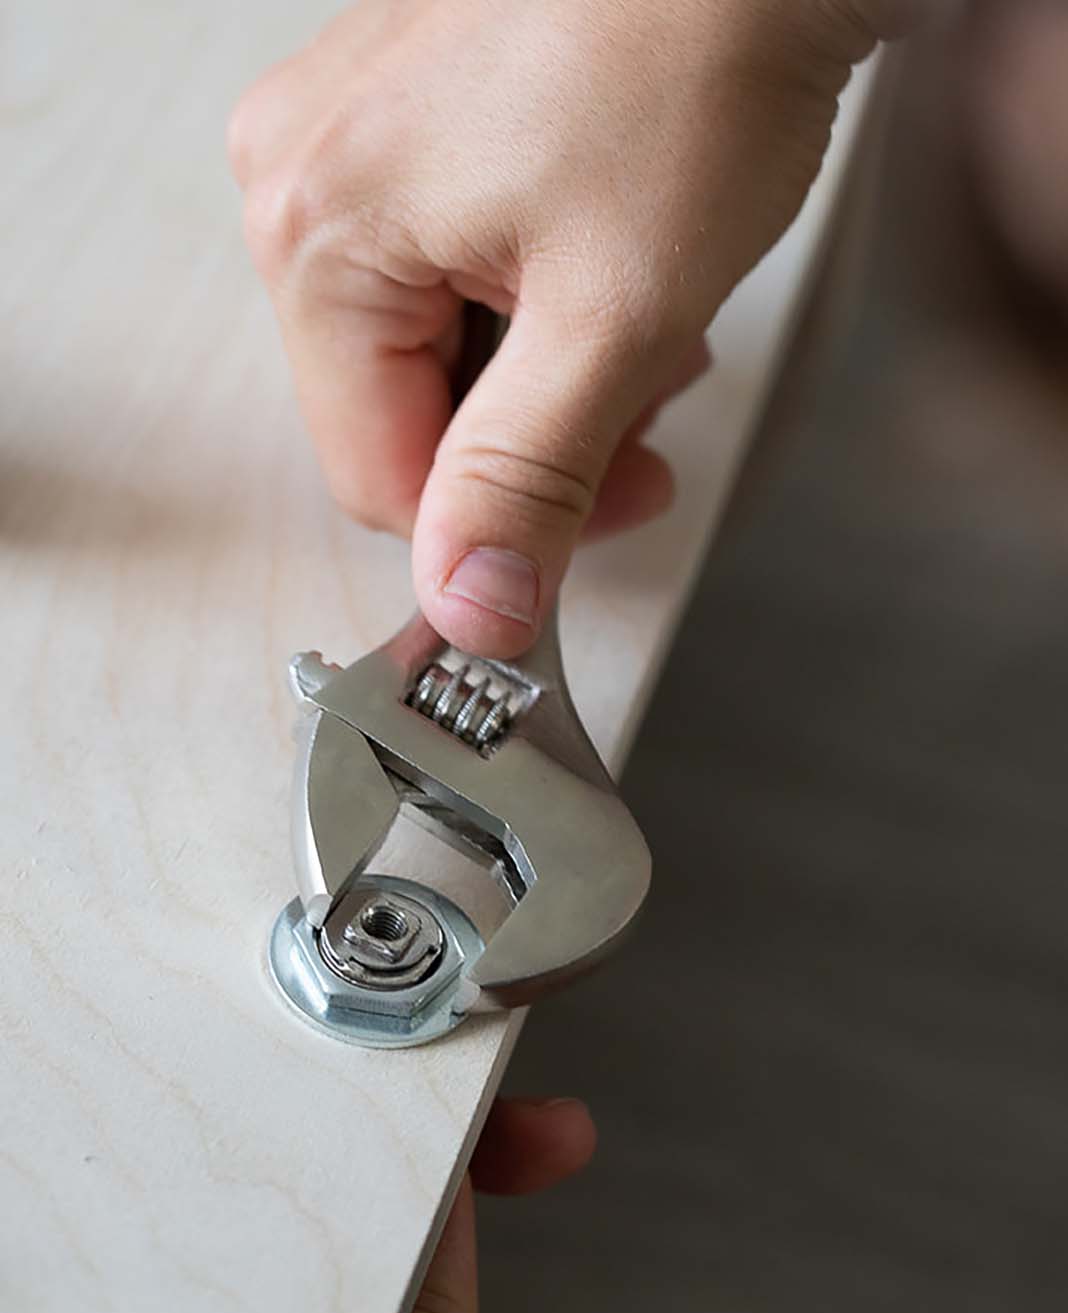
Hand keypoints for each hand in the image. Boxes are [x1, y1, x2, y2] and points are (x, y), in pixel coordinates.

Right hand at [230, 0, 924, 656]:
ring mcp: (348, 140)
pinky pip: (449, 272)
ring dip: (548, 368)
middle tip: (648, 381)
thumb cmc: (692, 59)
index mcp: (317, 233)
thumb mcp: (613, 314)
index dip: (505, 523)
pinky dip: (535, 299)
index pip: (378, 478)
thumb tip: (470, 612)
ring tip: (644, 303)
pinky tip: (609, 257)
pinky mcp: (404, 118)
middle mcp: (301, 180)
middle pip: (405, 414)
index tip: (621, 493)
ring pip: (436, 351)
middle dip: (539, 431)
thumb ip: (529, 480)